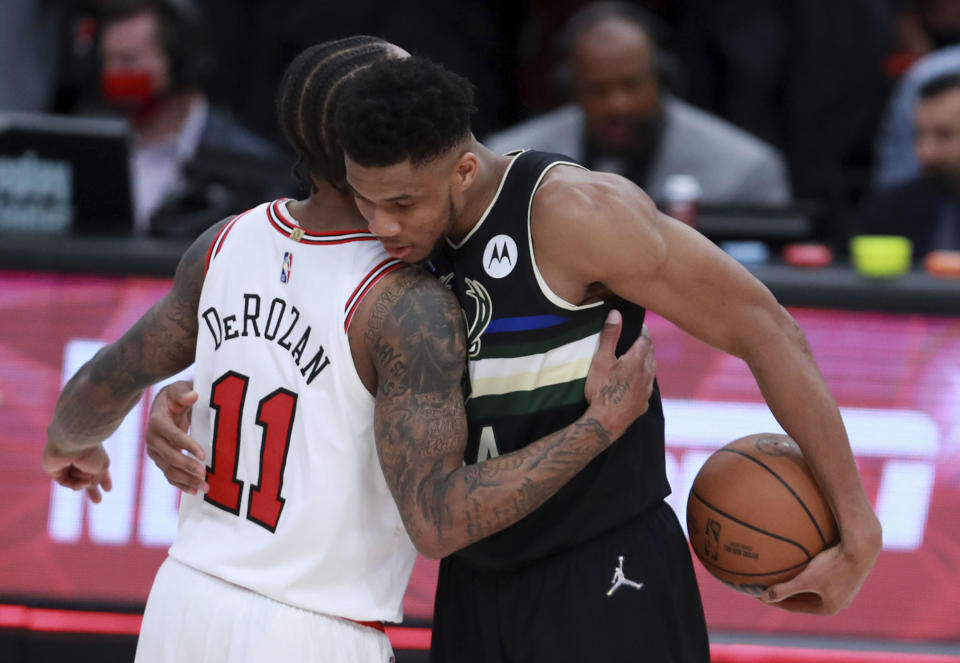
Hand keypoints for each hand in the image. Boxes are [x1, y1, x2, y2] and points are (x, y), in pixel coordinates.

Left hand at [41, 439, 112, 503]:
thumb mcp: (101, 467)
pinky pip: (66, 482)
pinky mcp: (55, 470)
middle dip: (92, 489)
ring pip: (77, 482)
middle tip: (98, 501)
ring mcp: (67, 465)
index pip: (100, 470)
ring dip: (84, 482)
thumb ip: (96, 479)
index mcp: (93, 456)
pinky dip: (74, 484)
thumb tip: (87, 486)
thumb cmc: (89, 452)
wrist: (71, 442)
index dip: (105, 479)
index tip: (108, 489)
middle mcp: (81, 460)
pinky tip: (81, 483)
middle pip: (86, 479)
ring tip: (87, 479)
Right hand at [146, 380, 207, 494]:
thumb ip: (184, 393)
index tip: (203, 455)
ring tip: (205, 487)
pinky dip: (181, 484)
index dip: (187, 446)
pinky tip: (194, 491)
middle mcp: (152, 439)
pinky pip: (169, 475)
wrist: (164, 405)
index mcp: (157, 422)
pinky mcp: (160, 460)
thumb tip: (193, 396)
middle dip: (187, 466)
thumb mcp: (178, 390)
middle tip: (204, 474)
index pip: (173, 436)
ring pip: (169, 469)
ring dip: (187, 480)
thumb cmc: (175, 396)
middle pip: (170, 456)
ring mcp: (155, 452)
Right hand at [584, 309, 655, 438]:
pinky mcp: (643, 403)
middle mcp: (647, 373)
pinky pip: (647, 386)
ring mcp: (647, 390)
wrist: (606, 421)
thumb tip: (616, 313)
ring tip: (637, 359)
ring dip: (646, 362)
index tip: (638, 325)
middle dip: (645, 345)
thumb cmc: (602, 389)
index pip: (645, 339)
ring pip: (651, 370)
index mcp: (638, 360)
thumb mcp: (602, 359)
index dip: (642, 330)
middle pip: (650, 354)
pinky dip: (643, 379)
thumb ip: (610, 336)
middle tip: (636, 339)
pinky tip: (635, 382)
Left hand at [760, 514, 881, 614]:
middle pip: (805, 600)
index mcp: (829, 608)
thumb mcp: (806, 579)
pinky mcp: (847, 576)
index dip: (775, 602)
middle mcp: (839, 602)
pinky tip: (800, 562)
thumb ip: (784, 589)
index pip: (795, 607)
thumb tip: (763, 597)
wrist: (862, 548)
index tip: (759, 595)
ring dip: (797, 584)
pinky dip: (808, 574)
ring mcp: (845, 590)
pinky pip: (823, 578)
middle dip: (786, 594)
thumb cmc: (834, 565)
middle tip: (767, 586)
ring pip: (815, 589)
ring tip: (781, 576)